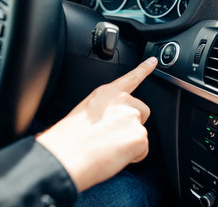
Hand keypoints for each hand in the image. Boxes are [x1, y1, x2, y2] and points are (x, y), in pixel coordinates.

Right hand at [36, 57, 157, 191]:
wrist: (65, 156)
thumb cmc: (67, 140)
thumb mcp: (83, 114)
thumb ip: (103, 112)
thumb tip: (110, 124)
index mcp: (106, 94)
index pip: (130, 78)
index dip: (144, 69)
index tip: (153, 61)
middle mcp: (122, 101)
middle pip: (142, 111)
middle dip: (133, 124)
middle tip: (114, 137)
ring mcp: (132, 117)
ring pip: (141, 132)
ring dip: (130, 142)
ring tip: (108, 148)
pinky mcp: (139, 135)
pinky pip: (142, 150)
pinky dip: (133, 156)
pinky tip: (114, 156)